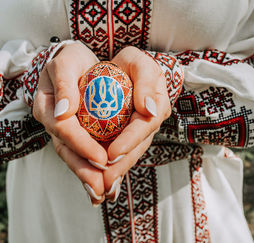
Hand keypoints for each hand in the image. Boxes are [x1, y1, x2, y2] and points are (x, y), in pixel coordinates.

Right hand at [33, 42, 106, 205]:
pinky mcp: (74, 135)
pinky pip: (82, 154)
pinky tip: (105, 186)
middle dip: (84, 171)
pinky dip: (92, 170)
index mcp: (47, 106)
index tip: (102, 159)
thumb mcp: (66, 63)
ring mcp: (62, 131)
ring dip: (88, 176)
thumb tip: (62, 113)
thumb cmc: (70, 59)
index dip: (82, 146)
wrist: (73, 62)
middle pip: (66, 151)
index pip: (64, 130)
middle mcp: (52, 123)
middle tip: (101, 190)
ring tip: (103, 194)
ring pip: (73, 157)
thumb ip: (63, 84)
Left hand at [103, 46, 171, 200]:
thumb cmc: (128, 64)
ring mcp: (137, 134)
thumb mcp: (138, 62)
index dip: (130, 141)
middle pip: (136, 149)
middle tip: (104, 183)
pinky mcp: (126, 140)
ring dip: (114, 175)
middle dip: (120, 167)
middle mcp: (148, 124)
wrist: (118, 70)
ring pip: (127, 157)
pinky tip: (98, 187)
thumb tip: (150, 110)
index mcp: (156, 106)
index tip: (111, 154)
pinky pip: (118, 156)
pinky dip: (109, 171)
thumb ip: (148, 79)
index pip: (144, 126)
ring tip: (99, 191)